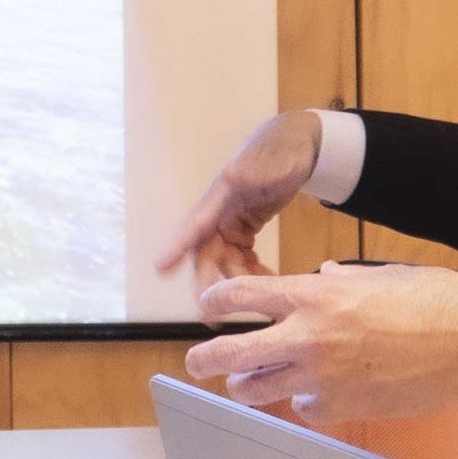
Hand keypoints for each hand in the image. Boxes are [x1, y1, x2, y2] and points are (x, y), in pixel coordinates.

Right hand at [156, 110, 327, 284]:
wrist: (298, 147)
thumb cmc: (281, 150)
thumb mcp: (271, 162)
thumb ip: (252, 171)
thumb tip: (234, 176)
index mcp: (220, 196)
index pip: (194, 224)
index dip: (177, 246)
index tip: (160, 267)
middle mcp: (218, 213)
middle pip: (206, 253)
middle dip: (211, 282)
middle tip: (218, 311)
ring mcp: (229, 222)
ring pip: (222, 261)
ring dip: (235, 280)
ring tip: (261, 293)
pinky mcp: (243, 228)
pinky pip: (239, 258)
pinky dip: (249, 272)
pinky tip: (268, 280)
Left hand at [180, 263, 457, 421]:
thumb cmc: (434, 303)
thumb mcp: (379, 274)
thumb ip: (340, 279)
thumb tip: (321, 278)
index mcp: (314, 296)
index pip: (242, 295)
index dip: (217, 301)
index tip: (209, 305)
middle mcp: (308, 336)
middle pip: (233, 353)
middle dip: (205, 358)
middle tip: (195, 362)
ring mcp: (322, 376)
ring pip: (259, 389)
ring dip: (247, 386)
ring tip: (244, 384)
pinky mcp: (342, 407)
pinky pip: (304, 409)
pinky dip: (304, 403)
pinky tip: (315, 394)